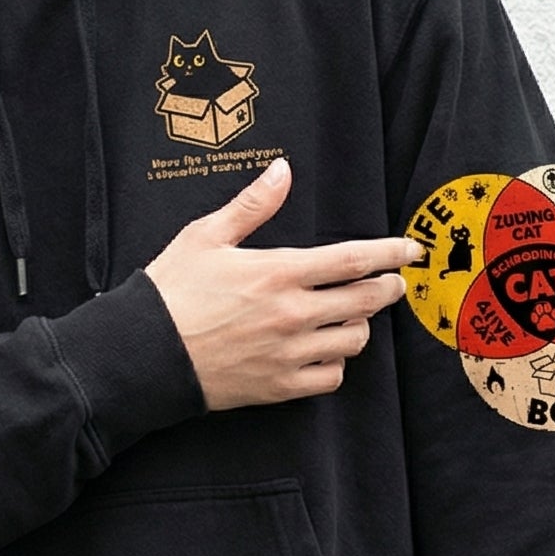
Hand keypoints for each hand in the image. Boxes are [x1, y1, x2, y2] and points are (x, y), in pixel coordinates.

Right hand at [142, 156, 419, 410]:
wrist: (144, 354)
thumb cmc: (171, 291)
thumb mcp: (205, 236)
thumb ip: (252, 204)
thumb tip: (282, 170)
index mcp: (279, 272)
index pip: (353, 260)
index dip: (390, 253)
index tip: (411, 250)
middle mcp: (292, 314)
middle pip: (366, 300)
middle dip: (387, 288)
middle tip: (393, 282)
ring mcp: (289, 353)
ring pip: (353, 339)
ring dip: (359, 324)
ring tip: (351, 314)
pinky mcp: (279, 386)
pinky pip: (332, 377)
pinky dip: (336, 363)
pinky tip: (325, 350)